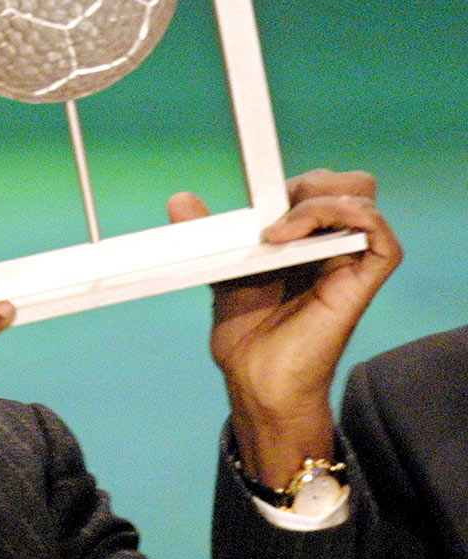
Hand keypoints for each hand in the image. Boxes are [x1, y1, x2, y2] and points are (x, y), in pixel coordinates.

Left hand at [169, 169, 401, 485]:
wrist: (253, 376)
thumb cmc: (245, 328)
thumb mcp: (223, 268)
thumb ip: (207, 233)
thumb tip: (180, 199)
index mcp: (304, 237)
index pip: (316, 184)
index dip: (291, 182)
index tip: (257, 198)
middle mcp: (331, 244)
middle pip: (344, 183)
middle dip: (308, 184)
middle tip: (271, 215)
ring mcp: (348, 261)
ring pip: (362, 198)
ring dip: (318, 201)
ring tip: (277, 231)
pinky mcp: (361, 282)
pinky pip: (379, 235)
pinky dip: (344, 218)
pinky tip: (294, 235)